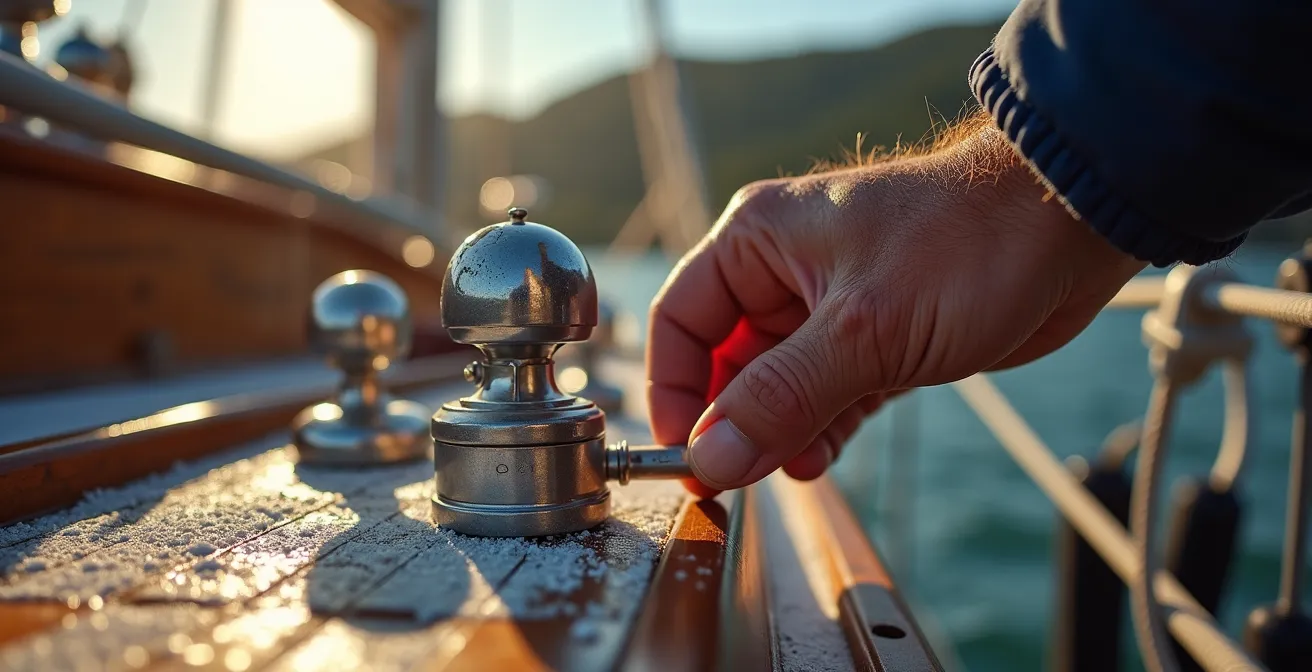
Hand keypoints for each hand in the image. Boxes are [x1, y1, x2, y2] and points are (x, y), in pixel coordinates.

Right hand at [646, 121, 1145, 494]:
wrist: (1070, 228)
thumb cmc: (967, 244)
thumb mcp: (862, 331)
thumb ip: (780, 397)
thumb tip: (710, 456)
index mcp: (758, 241)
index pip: (681, 321)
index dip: (673, 389)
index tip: (686, 451)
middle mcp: (784, 271)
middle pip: (724, 359)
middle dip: (729, 420)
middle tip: (734, 477)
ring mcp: (831, 308)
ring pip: (776, 384)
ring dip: (775, 431)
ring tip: (784, 470)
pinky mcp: (876, 339)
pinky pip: (825, 394)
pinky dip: (818, 429)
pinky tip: (817, 459)